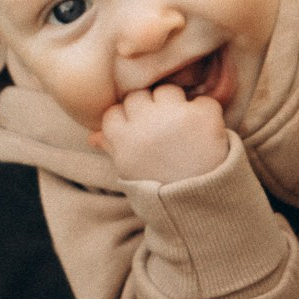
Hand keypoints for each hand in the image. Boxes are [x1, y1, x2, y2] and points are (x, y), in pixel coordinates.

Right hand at [98, 81, 229, 182]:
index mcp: (124, 139)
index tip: (139, 133)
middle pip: (139, 96)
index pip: (115, 112)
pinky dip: (205, 114)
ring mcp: (176, 117)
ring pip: (168, 91)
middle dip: (150, 109)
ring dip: (175, 105)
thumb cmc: (160, 189)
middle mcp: (147, 123)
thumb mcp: (130, 173)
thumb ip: (112, 149)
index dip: (127, 120)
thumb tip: (92, 137)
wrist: (199, 206)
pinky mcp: (204, 116)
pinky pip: (202, 101)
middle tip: (164, 132)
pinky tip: (204, 134)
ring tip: (184, 131)